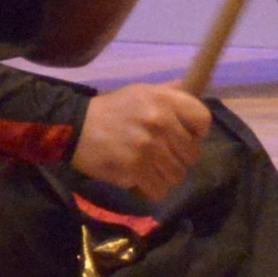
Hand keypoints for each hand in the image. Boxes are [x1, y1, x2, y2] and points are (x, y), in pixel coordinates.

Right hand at [75, 80, 212, 203]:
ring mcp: (149, 147)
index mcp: (163, 100)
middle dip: (179, 158)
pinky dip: (152, 189)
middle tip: (162, 155)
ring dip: (165, 175)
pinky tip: (140, 179)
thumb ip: (167, 91)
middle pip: (192, 154)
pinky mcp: (136, 169)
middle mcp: (160, 122)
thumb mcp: (139, 92)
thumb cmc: (110, 110)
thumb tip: (189, 86)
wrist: (74, 127)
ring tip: (149, 168)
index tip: (185, 136)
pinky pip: (160, 190)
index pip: (202, 120)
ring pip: (177, 175)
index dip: (197, 132)